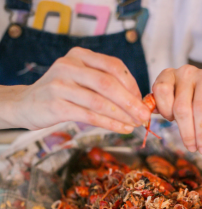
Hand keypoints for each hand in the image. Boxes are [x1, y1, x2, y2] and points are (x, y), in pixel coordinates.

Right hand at [7, 48, 150, 132]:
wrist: (26, 103)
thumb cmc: (59, 93)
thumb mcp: (80, 79)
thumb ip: (102, 84)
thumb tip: (135, 100)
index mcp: (80, 56)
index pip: (113, 66)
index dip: (132, 84)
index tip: (142, 101)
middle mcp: (70, 66)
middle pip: (108, 83)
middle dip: (130, 101)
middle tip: (144, 115)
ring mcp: (61, 85)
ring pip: (99, 101)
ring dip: (122, 115)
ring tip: (135, 124)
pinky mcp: (56, 105)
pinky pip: (89, 115)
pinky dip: (109, 123)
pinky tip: (121, 128)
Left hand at [152, 65, 201, 153]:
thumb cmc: (191, 99)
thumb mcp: (173, 101)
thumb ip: (160, 108)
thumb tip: (143, 119)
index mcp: (168, 75)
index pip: (161, 91)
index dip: (165, 110)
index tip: (171, 121)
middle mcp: (185, 72)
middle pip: (181, 106)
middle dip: (186, 132)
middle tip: (191, 148)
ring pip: (200, 108)